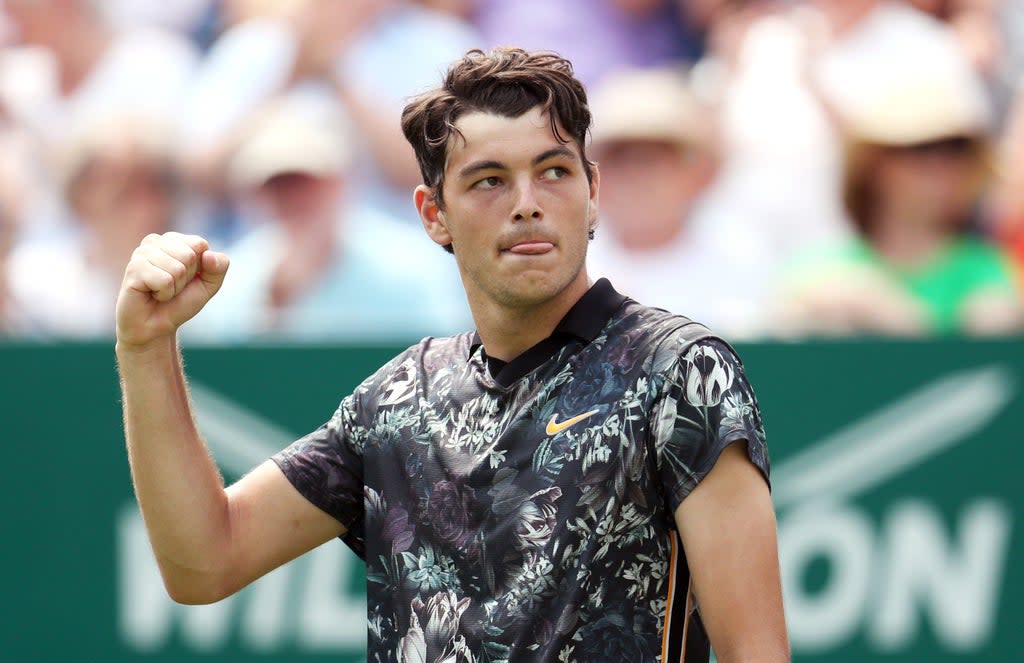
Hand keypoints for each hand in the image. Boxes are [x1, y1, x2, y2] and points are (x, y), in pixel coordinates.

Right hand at [116, 232, 228, 348]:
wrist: (156, 327)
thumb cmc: (180, 302)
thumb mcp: (209, 284)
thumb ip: (219, 267)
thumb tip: (208, 254)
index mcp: (172, 240)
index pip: (200, 244)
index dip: (199, 268)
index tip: (186, 279)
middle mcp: (154, 242)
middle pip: (189, 255)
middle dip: (186, 278)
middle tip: (172, 287)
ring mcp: (141, 254)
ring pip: (177, 268)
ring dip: (174, 287)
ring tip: (161, 291)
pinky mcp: (133, 269)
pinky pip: (165, 280)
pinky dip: (164, 294)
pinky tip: (152, 294)